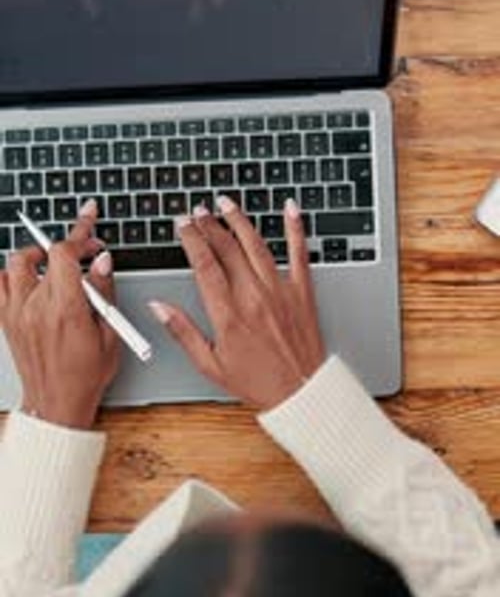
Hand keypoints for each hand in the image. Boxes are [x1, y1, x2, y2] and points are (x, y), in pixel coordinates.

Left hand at [0, 201, 119, 428]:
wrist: (56, 403)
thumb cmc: (85, 375)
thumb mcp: (109, 334)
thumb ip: (104, 292)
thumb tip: (102, 261)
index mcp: (65, 309)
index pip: (64, 253)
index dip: (80, 232)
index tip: (90, 221)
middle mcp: (36, 307)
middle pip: (42, 254)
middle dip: (66, 245)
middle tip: (83, 248)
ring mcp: (16, 312)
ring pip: (16, 264)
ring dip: (36, 256)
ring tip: (53, 261)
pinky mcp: (6, 320)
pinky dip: (11, 275)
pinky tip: (28, 279)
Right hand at [149, 196, 324, 409]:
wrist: (301, 392)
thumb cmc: (258, 382)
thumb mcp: (210, 364)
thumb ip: (182, 331)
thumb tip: (158, 307)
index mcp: (228, 314)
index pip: (204, 264)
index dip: (191, 238)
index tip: (182, 224)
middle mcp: (253, 297)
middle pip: (227, 248)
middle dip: (209, 224)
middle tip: (198, 210)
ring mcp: (280, 290)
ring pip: (256, 244)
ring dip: (239, 220)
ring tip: (225, 203)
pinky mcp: (302, 291)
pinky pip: (299, 252)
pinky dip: (295, 228)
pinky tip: (290, 209)